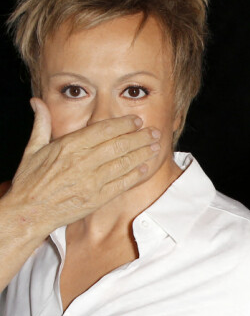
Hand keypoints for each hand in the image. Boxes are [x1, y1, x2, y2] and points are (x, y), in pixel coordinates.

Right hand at [1, 97, 160, 240]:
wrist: (27, 213)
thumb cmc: (30, 181)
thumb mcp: (32, 149)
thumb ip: (41, 123)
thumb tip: (37, 101)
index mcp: (68, 147)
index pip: (104, 130)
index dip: (124, 124)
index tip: (136, 120)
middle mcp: (82, 162)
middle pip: (119, 145)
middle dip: (140, 137)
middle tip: (154, 132)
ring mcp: (91, 181)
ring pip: (123, 163)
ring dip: (142, 153)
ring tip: (155, 146)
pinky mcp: (96, 199)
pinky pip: (121, 184)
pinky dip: (135, 175)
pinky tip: (145, 168)